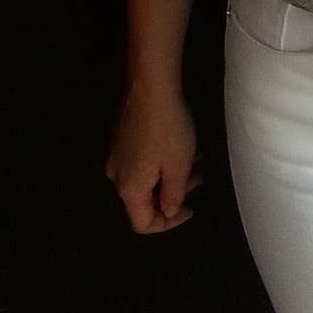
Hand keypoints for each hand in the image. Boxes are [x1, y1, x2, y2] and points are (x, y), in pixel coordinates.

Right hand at [105, 83, 201, 233]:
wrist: (151, 88)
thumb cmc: (168, 130)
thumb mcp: (178, 167)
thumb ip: (173, 196)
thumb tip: (168, 211)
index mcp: (129, 189)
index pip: (143, 224)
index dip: (169, 223)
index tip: (190, 208)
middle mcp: (117, 176)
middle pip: (143, 201)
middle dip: (173, 195)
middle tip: (197, 178)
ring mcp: (116, 155)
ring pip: (144, 179)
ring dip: (169, 176)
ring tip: (194, 160)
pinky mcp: (121, 138)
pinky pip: (141, 161)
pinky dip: (160, 162)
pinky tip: (180, 146)